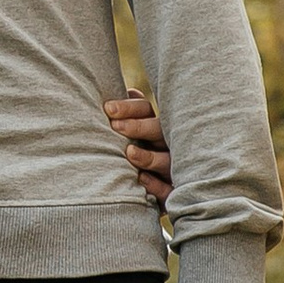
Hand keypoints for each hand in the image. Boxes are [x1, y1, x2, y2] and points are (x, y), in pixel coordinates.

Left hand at [105, 89, 170, 206]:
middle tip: (115, 126)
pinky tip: (142, 179)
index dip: (129, 107)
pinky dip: (157, 185)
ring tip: (129, 153)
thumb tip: (127, 91)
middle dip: (138, 127)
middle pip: (159, 130)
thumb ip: (130, 113)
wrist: (163, 188)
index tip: (108, 108)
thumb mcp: (135, 129)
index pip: (146, 109)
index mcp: (156, 124)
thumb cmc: (141, 150)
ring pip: (167, 160)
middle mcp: (168, 143)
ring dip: (148, 156)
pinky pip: (169, 189)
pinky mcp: (174, 191)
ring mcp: (175, 167)